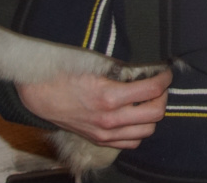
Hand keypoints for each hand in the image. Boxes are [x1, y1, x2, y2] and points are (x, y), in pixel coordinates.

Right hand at [18, 69, 171, 148]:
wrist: (40, 97)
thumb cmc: (67, 76)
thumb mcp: (95, 65)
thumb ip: (123, 67)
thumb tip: (148, 63)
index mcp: (109, 96)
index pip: (152, 89)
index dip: (165, 78)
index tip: (166, 72)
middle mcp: (110, 119)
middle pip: (156, 113)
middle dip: (163, 96)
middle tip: (159, 86)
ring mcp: (105, 133)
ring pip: (148, 130)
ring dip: (153, 115)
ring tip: (149, 101)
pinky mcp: (100, 140)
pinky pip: (131, 143)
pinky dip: (139, 131)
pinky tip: (137, 117)